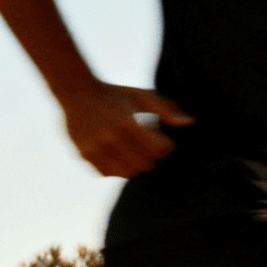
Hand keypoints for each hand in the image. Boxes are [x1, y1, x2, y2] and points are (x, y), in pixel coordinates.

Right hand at [60, 79, 191, 177]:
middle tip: (146, 144)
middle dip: (150, 156)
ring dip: (134, 165)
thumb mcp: (141, 96)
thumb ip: (166, 109)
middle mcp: (111, 138)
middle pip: (144, 165)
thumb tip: (189, 122)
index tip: (161, 138)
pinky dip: (115, 168)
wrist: (77, 92)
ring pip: (126, 173)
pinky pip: (107, 173)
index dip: (165, 146)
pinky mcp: (84, 155)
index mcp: (127, 122)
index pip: (158, 149)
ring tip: (131, 150)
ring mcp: (95, 148)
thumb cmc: (115, 94)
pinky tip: (116, 153)